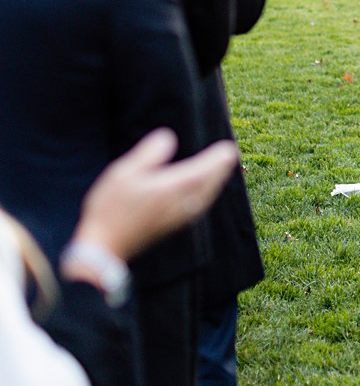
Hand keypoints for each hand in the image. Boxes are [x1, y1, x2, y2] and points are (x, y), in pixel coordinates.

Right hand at [70, 128, 237, 261]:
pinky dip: (206, 195)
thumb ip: (149, 154)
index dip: (217, 159)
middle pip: (209, 184)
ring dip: (215, 182)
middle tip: (229, 155)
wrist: (104, 247)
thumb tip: (168, 138)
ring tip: (221, 170)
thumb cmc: (111, 207)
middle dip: (220, 169)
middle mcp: (182, 204)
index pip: (203, 170)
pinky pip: (199, 207)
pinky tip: (202, 193)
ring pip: (205, 197)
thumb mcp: (124, 173)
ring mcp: (179, 218)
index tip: (228, 148)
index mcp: (173, 188)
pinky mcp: (172, 227)